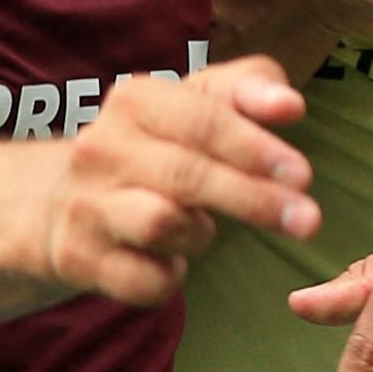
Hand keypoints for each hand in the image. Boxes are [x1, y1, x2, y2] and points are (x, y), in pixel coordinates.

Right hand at [41, 62, 319, 306]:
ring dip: (200, 233)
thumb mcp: (196, 104)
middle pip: (187, 175)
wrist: (65, 200)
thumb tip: (290, 105)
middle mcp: (101, 148)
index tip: (302, 175)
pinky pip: (145, 280)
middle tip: (308, 220)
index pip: (202, 120)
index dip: (255, 149)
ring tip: (201, 227)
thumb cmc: (156, 147)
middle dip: (253, 199)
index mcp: (134, 100)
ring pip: (161, 223)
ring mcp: (85, 204)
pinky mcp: (79, 257)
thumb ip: (248, 91)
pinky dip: (171, 278)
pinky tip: (170, 261)